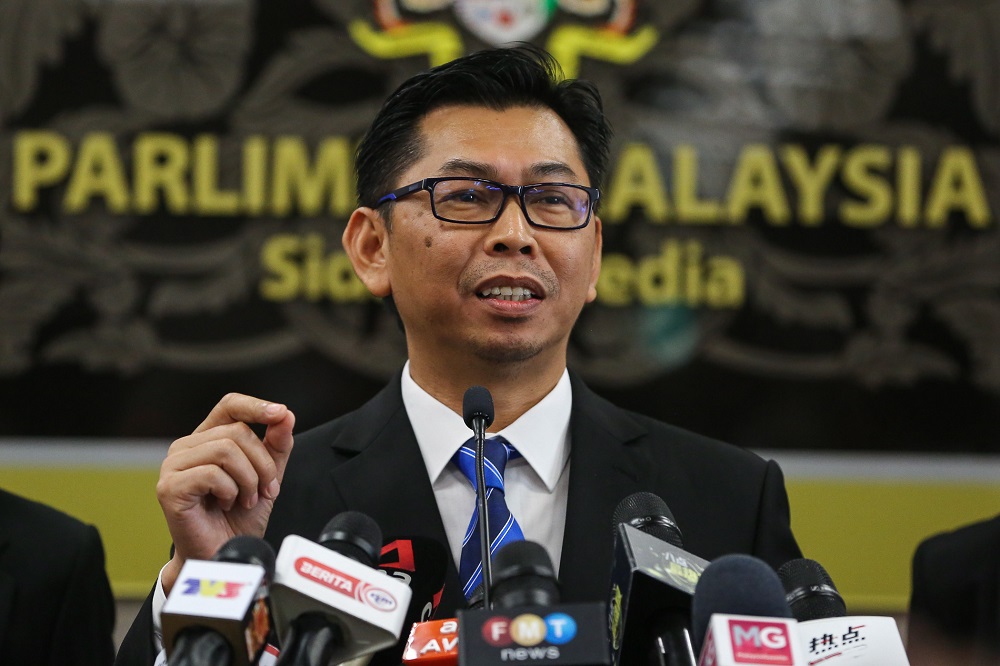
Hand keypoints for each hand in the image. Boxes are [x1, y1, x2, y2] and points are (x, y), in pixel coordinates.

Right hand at [156, 393, 294, 593]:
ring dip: (248, 479)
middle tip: (265, 490)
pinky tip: (226, 504)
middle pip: (236, 431)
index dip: (255, 405)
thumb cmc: (238, 518)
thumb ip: (276, 446)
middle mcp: (186, 447)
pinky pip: (212, 473)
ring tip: (246, 499)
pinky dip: (230, 490)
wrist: (224, 555)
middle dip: (262, 463)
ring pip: (225, 450)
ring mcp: (174, 466)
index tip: (280, 413)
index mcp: (207, 439)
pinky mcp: (169, 487)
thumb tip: (285, 415)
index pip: (230, 405)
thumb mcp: (266, 476)